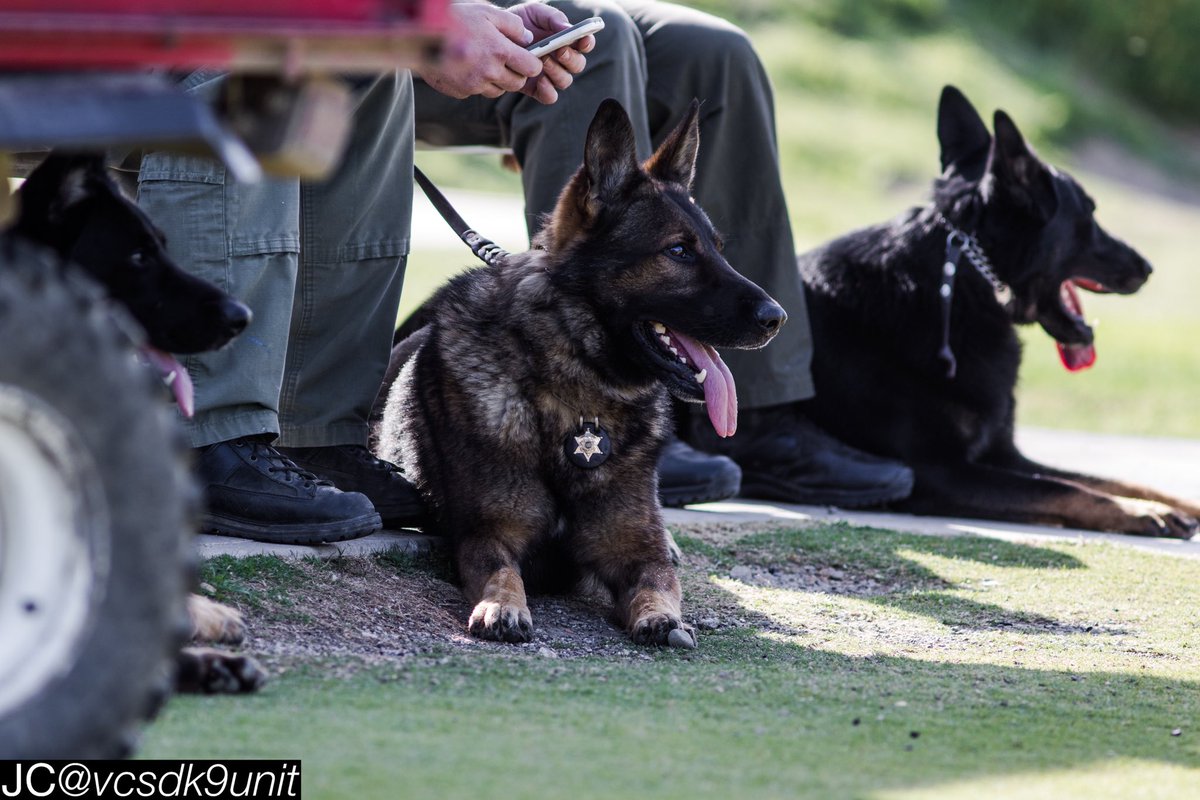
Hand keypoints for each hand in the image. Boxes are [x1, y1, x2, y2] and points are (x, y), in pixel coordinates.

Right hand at [418, 3, 543, 99]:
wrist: (420, 33)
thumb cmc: (455, 18)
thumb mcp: (486, 12)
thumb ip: (512, 25)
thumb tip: (528, 38)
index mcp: (499, 51)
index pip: (531, 68)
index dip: (532, 64)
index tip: (528, 59)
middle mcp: (489, 72)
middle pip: (517, 84)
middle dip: (516, 74)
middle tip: (507, 61)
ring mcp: (474, 84)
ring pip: (498, 90)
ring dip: (497, 80)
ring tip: (485, 62)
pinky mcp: (461, 92)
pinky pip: (477, 91)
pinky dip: (477, 83)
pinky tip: (468, 67)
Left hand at [509, 2, 594, 103]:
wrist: (495, 37)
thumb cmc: (519, 22)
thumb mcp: (535, 12)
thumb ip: (553, 17)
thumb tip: (568, 28)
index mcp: (567, 41)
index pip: (585, 44)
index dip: (587, 43)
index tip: (583, 39)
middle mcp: (562, 60)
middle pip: (578, 65)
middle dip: (571, 59)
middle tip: (559, 50)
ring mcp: (550, 75)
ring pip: (565, 81)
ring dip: (557, 72)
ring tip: (544, 61)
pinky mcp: (537, 89)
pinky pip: (550, 97)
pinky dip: (548, 90)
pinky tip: (540, 80)